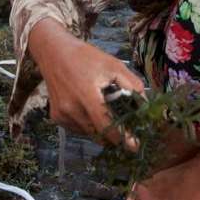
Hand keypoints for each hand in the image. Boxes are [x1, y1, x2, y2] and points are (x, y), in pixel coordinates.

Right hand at [28, 18, 144, 146]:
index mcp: (86, 94)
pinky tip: (90, 110)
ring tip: (107, 114)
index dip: (122, 137)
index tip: (135, 146)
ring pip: (88, 133)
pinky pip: (77, 129)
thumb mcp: (113, 65)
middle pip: (98, 133)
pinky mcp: (56, 117)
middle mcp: (71, 108)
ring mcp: (62, 114)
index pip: (106, 125)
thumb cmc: (86, 57)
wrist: (53, 52)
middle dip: (114, 136)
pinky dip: (88, 125)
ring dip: (101, 130)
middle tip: (126, 130)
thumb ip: (132, 85)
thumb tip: (145, 106)